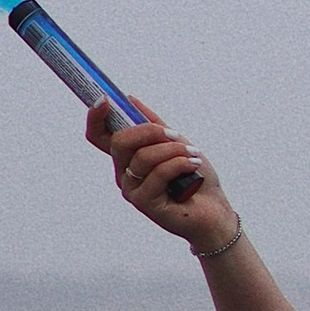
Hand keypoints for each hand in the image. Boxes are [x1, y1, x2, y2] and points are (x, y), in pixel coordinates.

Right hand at [89, 100, 239, 253]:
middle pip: (119, 142)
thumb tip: (130, 100)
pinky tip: (193, 166)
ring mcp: (132, 189)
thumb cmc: (195, 179)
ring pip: (143, 157)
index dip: (96, 117)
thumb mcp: (176, 143)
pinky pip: (159, 173)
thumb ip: (153, 124)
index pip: (99, 136)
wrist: (214, 210)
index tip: (105, 100)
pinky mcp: (144, 203)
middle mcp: (123, 173)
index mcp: (127, 158)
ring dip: (174, 150)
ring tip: (193, 155)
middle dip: (150, 132)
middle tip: (174, 135)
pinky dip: (181, 164)